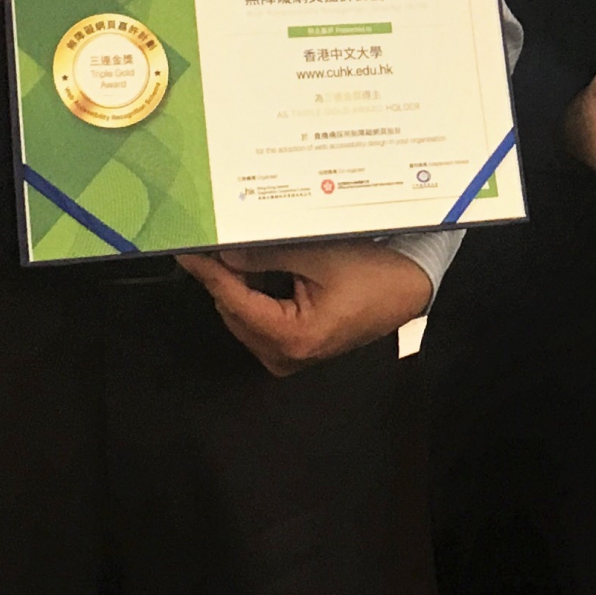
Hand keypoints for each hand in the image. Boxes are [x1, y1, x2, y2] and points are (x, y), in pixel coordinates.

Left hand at [177, 241, 432, 374]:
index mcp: (291, 338)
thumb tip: (221, 251)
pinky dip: (256, 293)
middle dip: (224, 275)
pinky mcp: (293, 349)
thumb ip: (266, 256)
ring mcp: (288, 357)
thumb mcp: (319, 256)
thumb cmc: (372, 273)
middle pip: (234, 311)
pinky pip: (260, 318)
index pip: (234, 300)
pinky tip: (259, 265)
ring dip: (240, 283)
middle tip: (214, 238)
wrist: (408, 289)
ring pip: (244, 314)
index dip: (208, 271)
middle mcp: (284, 356)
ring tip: (236, 246)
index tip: (187, 248)